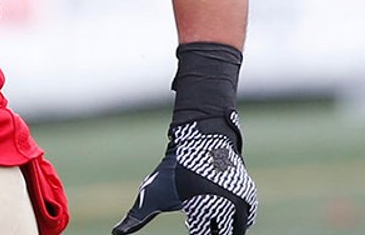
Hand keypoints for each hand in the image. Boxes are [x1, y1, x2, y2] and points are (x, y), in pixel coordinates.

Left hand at [113, 111, 256, 234]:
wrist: (201, 139)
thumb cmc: (172, 170)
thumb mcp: (151, 193)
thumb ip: (136, 218)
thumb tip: (116, 233)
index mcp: (201, 206)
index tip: (189, 230)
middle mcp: (226, 205)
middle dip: (209, 233)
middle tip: (194, 225)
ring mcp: (242, 201)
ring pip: (236, 231)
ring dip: (222, 232)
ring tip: (204, 224)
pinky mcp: (249, 197)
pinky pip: (244, 221)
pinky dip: (234, 225)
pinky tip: (217, 222)